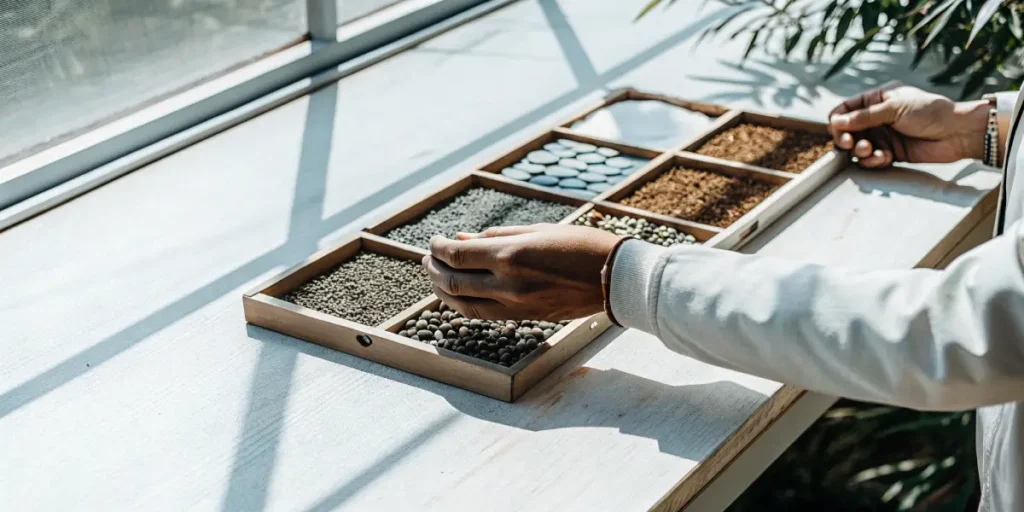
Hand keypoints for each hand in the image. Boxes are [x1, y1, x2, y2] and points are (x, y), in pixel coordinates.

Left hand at [422, 224, 621, 320]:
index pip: (457, 256)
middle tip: (429, 259)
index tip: (434, 241)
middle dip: (435, 270)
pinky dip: (464, 304)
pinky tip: (459, 294)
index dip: (438, 249)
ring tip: (437, 277)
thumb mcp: (538, 231)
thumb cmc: (581, 245)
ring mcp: (516, 305)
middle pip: (454, 282)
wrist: (616, 278)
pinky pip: (484, 314)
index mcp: (511, 255)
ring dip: (444, 291)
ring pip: (465, 304)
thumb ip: (497, 236)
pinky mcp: (525, 317)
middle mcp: (508, 284)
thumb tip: (464, 238)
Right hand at [829, 81, 988, 167]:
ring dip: (860, 151)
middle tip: (849, 143)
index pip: (845, 109)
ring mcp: (883, 136)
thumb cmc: (929, 112)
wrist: (957, 132)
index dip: (837, 120)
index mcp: (877, 99)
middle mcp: (876, 118)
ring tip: (871, 151)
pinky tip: (885, 158)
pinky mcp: (890, 153)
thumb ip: (864, 116)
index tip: (837, 129)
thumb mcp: (894, 108)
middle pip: (846, 131)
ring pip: (857, 147)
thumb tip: (836, 122)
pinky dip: (873, 161)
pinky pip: (871, 160)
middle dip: (845, 138)